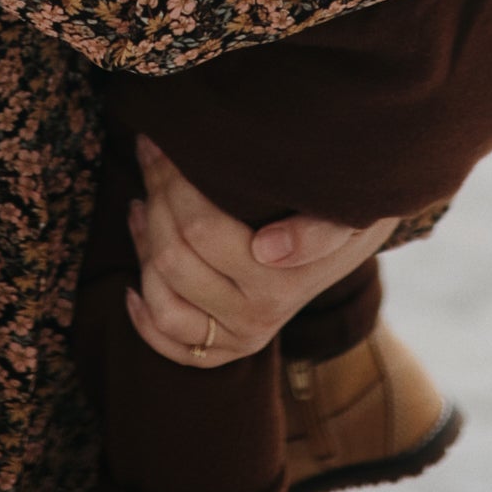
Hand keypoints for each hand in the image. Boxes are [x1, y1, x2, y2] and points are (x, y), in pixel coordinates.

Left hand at [125, 135, 397, 368]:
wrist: (358, 233)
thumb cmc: (341, 206)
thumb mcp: (346, 212)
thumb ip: (319, 231)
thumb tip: (266, 250)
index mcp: (282, 283)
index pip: (201, 229)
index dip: (172, 181)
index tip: (165, 142)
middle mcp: (258, 317)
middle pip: (175, 256)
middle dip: (156, 197)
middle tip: (151, 153)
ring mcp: (239, 337)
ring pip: (161, 296)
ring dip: (142, 243)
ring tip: (142, 200)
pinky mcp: (225, 350)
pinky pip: (168, 344)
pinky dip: (141, 315)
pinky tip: (132, 280)